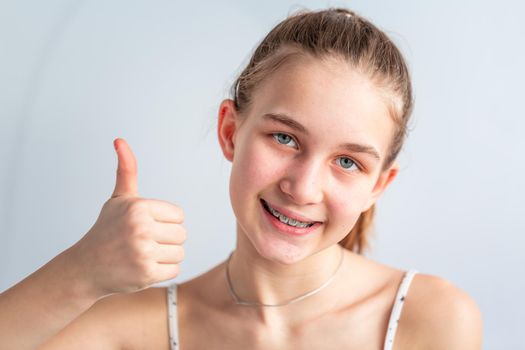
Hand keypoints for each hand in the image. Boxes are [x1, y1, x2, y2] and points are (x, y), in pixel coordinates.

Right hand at [71, 138, 185, 295]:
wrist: (86, 267)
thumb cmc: (107, 230)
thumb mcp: (118, 199)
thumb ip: (127, 170)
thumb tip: (120, 140)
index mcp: (139, 207)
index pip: (179, 216)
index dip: (165, 222)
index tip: (145, 225)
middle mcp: (141, 229)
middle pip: (182, 235)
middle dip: (166, 239)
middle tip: (143, 242)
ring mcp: (143, 253)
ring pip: (179, 253)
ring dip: (165, 256)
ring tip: (142, 254)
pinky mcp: (146, 275)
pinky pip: (174, 270)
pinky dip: (162, 271)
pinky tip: (142, 267)